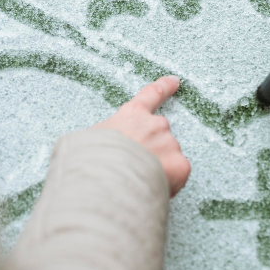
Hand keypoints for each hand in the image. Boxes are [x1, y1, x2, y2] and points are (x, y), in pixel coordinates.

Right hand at [95, 76, 190, 196]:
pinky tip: (151, 188)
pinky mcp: (180, 165)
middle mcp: (155, 125)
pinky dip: (169, 183)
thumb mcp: (89, 139)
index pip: (151, 95)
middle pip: (159, 137)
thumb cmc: (90, 160)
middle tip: (135, 169)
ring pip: (168, 158)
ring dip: (159, 169)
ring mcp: (170, 143)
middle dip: (152, 151)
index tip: (175, 81)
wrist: (106, 180)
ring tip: (137, 182)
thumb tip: (101, 148)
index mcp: (132, 115)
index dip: (165, 87)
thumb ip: (106, 138)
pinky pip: (177, 175)